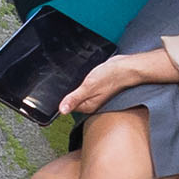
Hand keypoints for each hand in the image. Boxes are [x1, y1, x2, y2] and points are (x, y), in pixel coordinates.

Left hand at [58, 49, 178, 115]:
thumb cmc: (111, 76)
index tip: (51, 93)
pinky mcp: (97, 87)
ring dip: (73, 87)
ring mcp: (94, 95)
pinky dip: (81, 82)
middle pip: (72, 101)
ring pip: (78, 93)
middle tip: (59, 84)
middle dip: (66, 93)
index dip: (59, 100)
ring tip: (69, 80)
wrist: (126, 67)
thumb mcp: (89, 86)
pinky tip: (80, 77)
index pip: (67, 107)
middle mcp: (90, 103)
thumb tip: (61, 111)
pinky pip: (84, 87)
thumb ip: (74, 98)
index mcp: (87, 106)